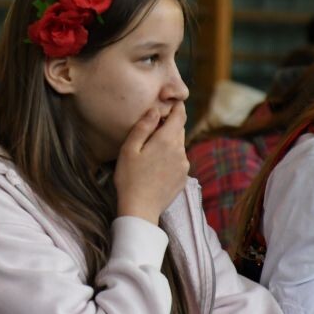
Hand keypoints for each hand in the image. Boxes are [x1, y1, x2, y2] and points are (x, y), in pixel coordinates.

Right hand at [113, 103, 187, 224]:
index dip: (176, 107)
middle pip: (179, 130)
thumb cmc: (129, 178)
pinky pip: (179, 160)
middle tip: (153, 129)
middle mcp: (180, 151)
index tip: (170, 103)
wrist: (140, 210)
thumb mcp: (129, 149)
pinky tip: (156, 167)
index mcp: (167, 141)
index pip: (180, 116)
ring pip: (179, 146)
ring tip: (151, 152)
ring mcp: (184, 166)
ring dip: (169, 143)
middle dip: (169, 126)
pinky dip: (170, 158)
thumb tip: (155, 110)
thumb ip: (143, 127)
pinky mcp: (183, 178)